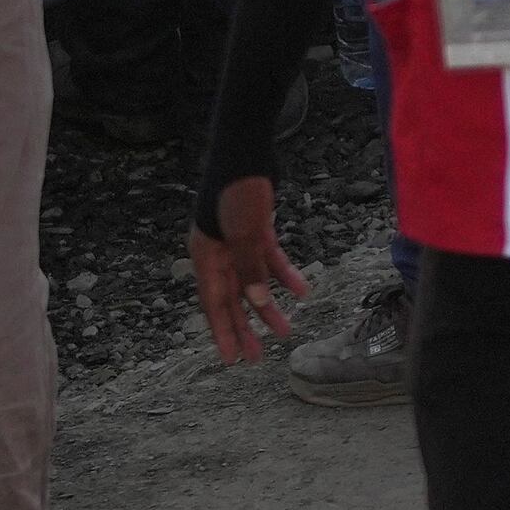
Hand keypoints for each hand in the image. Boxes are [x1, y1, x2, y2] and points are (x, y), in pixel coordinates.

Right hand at [186, 174, 303, 361]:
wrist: (247, 149)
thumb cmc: (237, 189)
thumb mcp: (243, 232)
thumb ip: (249, 268)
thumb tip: (257, 303)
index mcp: (206, 257)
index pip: (214, 304)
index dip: (223, 332)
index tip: (231, 360)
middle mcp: (218, 254)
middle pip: (233, 299)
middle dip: (245, 329)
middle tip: (257, 358)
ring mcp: (237, 243)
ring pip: (253, 283)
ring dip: (268, 307)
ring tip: (285, 331)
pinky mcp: (256, 231)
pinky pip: (270, 260)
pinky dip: (284, 275)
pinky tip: (302, 291)